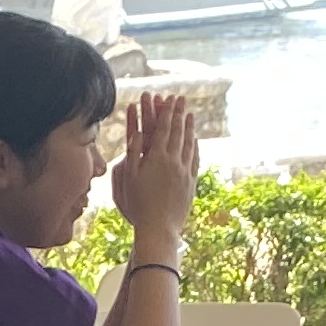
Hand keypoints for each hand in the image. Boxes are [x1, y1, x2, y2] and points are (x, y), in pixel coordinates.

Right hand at [112, 90, 197, 251]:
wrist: (159, 227)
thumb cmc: (139, 204)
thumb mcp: (130, 178)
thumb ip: (134, 153)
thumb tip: (137, 133)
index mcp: (157, 158)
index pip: (163, 128)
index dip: (166, 112)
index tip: (169, 99)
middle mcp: (173, 161)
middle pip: (178, 131)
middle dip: (179, 113)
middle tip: (181, 99)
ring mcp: (184, 171)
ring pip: (188, 143)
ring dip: (189, 127)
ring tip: (190, 114)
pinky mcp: (191, 182)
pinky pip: (194, 159)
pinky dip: (195, 146)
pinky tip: (195, 140)